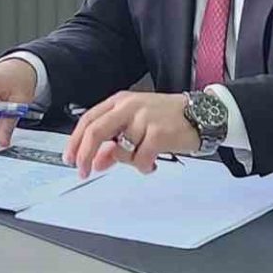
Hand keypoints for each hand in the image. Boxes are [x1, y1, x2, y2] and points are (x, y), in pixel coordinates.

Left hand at [62, 91, 200, 177]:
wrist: (201, 115)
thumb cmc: (167, 118)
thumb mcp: (136, 126)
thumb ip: (114, 143)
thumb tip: (97, 161)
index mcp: (120, 101)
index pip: (89, 119)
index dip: (76, 141)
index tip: (71, 158)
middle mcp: (130, 107)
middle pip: (96, 130)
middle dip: (85, 154)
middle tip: (83, 171)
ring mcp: (144, 118)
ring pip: (121, 149)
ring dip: (128, 161)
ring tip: (142, 159)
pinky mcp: (158, 132)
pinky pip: (140, 158)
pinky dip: (143, 166)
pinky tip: (151, 163)